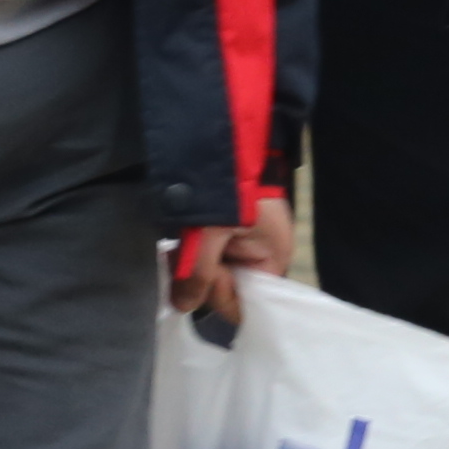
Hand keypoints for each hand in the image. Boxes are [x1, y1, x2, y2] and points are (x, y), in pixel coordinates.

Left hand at [172, 189, 302, 323]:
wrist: (224, 141)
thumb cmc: (227, 188)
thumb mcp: (210, 230)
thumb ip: (197, 271)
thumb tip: (183, 307)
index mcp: (271, 261)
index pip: (247, 303)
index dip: (223, 294)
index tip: (207, 272)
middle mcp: (259, 257)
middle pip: (227, 288)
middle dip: (201, 276)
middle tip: (183, 252)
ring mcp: (241, 244)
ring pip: (210, 271)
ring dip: (190, 263)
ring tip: (178, 244)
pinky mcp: (222, 232)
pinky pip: (204, 255)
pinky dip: (189, 251)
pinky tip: (178, 241)